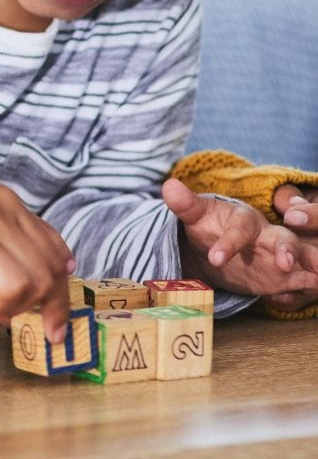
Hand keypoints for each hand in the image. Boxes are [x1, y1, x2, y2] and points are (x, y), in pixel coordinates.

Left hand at [163, 178, 317, 296]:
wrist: (214, 245)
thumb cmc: (208, 225)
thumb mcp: (196, 216)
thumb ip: (185, 204)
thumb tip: (169, 186)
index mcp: (243, 219)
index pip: (240, 228)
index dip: (229, 242)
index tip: (214, 259)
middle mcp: (266, 236)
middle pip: (283, 238)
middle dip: (288, 249)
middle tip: (286, 263)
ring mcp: (278, 257)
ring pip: (302, 257)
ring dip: (311, 262)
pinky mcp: (286, 277)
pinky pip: (304, 280)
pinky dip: (310, 284)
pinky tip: (312, 287)